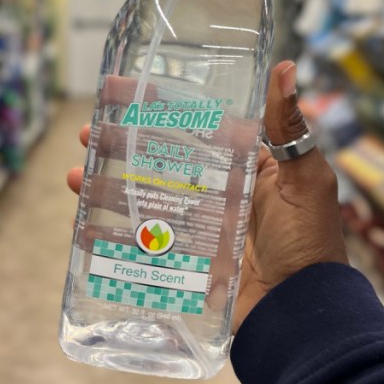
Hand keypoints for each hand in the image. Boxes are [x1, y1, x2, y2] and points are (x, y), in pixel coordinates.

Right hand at [66, 60, 347, 332]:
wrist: (302, 316)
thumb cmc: (308, 243)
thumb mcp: (304, 180)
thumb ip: (289, 127)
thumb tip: (286, 66)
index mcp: (246, 168)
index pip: (195, 128)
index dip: (158, 110)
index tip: (121, 91)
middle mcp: (218, 194)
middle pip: (160, 162)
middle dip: (121, 146)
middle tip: (86, 133)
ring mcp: (198, 229)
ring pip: (144, 200)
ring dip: (106, 187)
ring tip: (75, 176)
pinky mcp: (184, 263)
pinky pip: (142, 244)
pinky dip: (110, 235)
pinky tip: (82, 226)